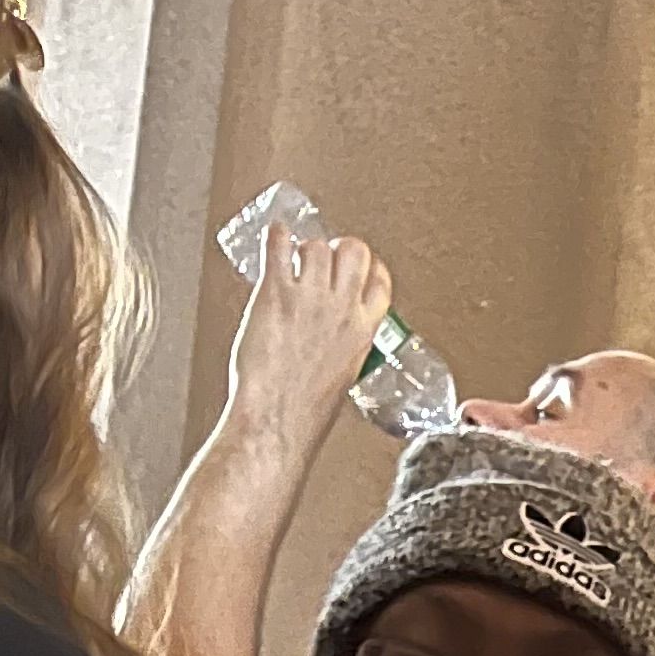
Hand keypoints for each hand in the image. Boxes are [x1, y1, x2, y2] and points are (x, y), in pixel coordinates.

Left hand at [225, 221, 391, 451]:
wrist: (277, 420)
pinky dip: (276, 236)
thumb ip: (344, 348)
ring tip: (294, 257)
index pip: (379, 282)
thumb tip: (331, 340)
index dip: (370, 267)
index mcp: (363, 332)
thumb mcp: (344, 377)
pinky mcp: (276, 292)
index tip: (362, 265)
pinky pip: (279, 245)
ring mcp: (310, 297)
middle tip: (325, 254)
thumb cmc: (306, 410)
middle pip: (354, 251)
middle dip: (339, 247)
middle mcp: (341, 309)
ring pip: (317, 245)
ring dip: (305, 248)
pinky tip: (275, 237)